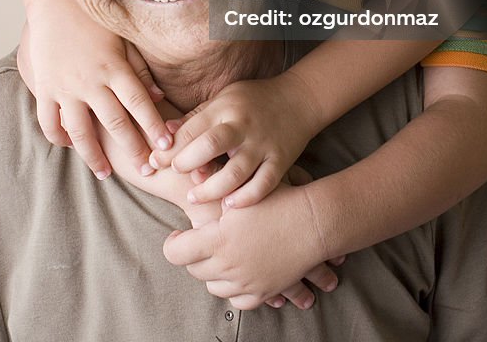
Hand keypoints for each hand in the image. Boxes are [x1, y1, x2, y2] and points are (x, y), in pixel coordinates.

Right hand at [19, 15, 172, 178]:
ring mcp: (66, 87)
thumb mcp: (123, 39)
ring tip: (105, 173)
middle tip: (147, 170)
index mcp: (114, 67)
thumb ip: (140, 69)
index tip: (167, 146)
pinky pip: (50, 121)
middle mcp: (91, 81)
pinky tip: (69, 146)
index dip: (155, 126)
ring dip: (94, 156)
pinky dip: (59, 137)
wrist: (54, 1)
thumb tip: (159, 97)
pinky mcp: (45, 88)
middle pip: (116, 123)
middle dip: (133, 150)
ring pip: (82, 131)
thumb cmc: (94, 18)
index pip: (139, 103)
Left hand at [151, 73, 319, 206]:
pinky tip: (230, 207)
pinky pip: (263, 184)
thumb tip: (164, 132)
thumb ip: (195, 117)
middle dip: (187, 163)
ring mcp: (263, 145)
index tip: (153, 162)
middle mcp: (243, 126)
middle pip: (210, 145)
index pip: (191, 129)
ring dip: (211, 188)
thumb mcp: (222, 99)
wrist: (299, 99)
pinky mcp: (280, 161)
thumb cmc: (252, 100)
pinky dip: (246, 197)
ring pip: (235, 172)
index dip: (169, 148)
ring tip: (194, 197)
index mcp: (225, 108)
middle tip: (176, 175)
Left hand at [162, 179, 334, 307]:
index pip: (175, 252)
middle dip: (194, 255)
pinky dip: (234, 289)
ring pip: (214, 286)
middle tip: (201, 239)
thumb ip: (213, 192)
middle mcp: (228, 266)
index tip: (178, 234)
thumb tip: (190, 184)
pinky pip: (237, 301)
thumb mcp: (241, 191)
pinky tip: (239, 272)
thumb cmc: (278, 199)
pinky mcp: (262, 293)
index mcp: (217, 240)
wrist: (314, 222)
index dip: (172, 243)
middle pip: (194, 270)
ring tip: (222, 253)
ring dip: (213, 272)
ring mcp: (245, 283)